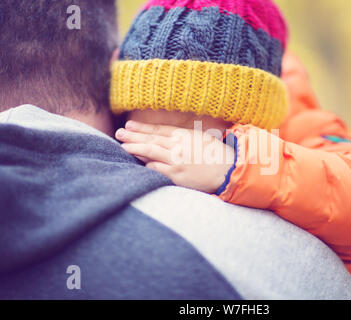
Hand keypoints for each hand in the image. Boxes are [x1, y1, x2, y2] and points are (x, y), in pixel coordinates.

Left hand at [116, 121, 235, 193]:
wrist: (228, 170)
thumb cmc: (217, 154)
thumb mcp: (201, 138)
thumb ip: (184, 136)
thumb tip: (169, 136)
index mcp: (185, 135)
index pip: (159, 129)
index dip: (143, 127)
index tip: (129, 124)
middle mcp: (178, 146)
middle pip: (151, 139)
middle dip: (133, 135)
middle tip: (119, 133)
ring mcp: (176, 160)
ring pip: (151, 152)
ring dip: (135, 148)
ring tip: (123, 146)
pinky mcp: (177, 175)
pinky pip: (157, 169)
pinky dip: (147, 165)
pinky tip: (138, 163)